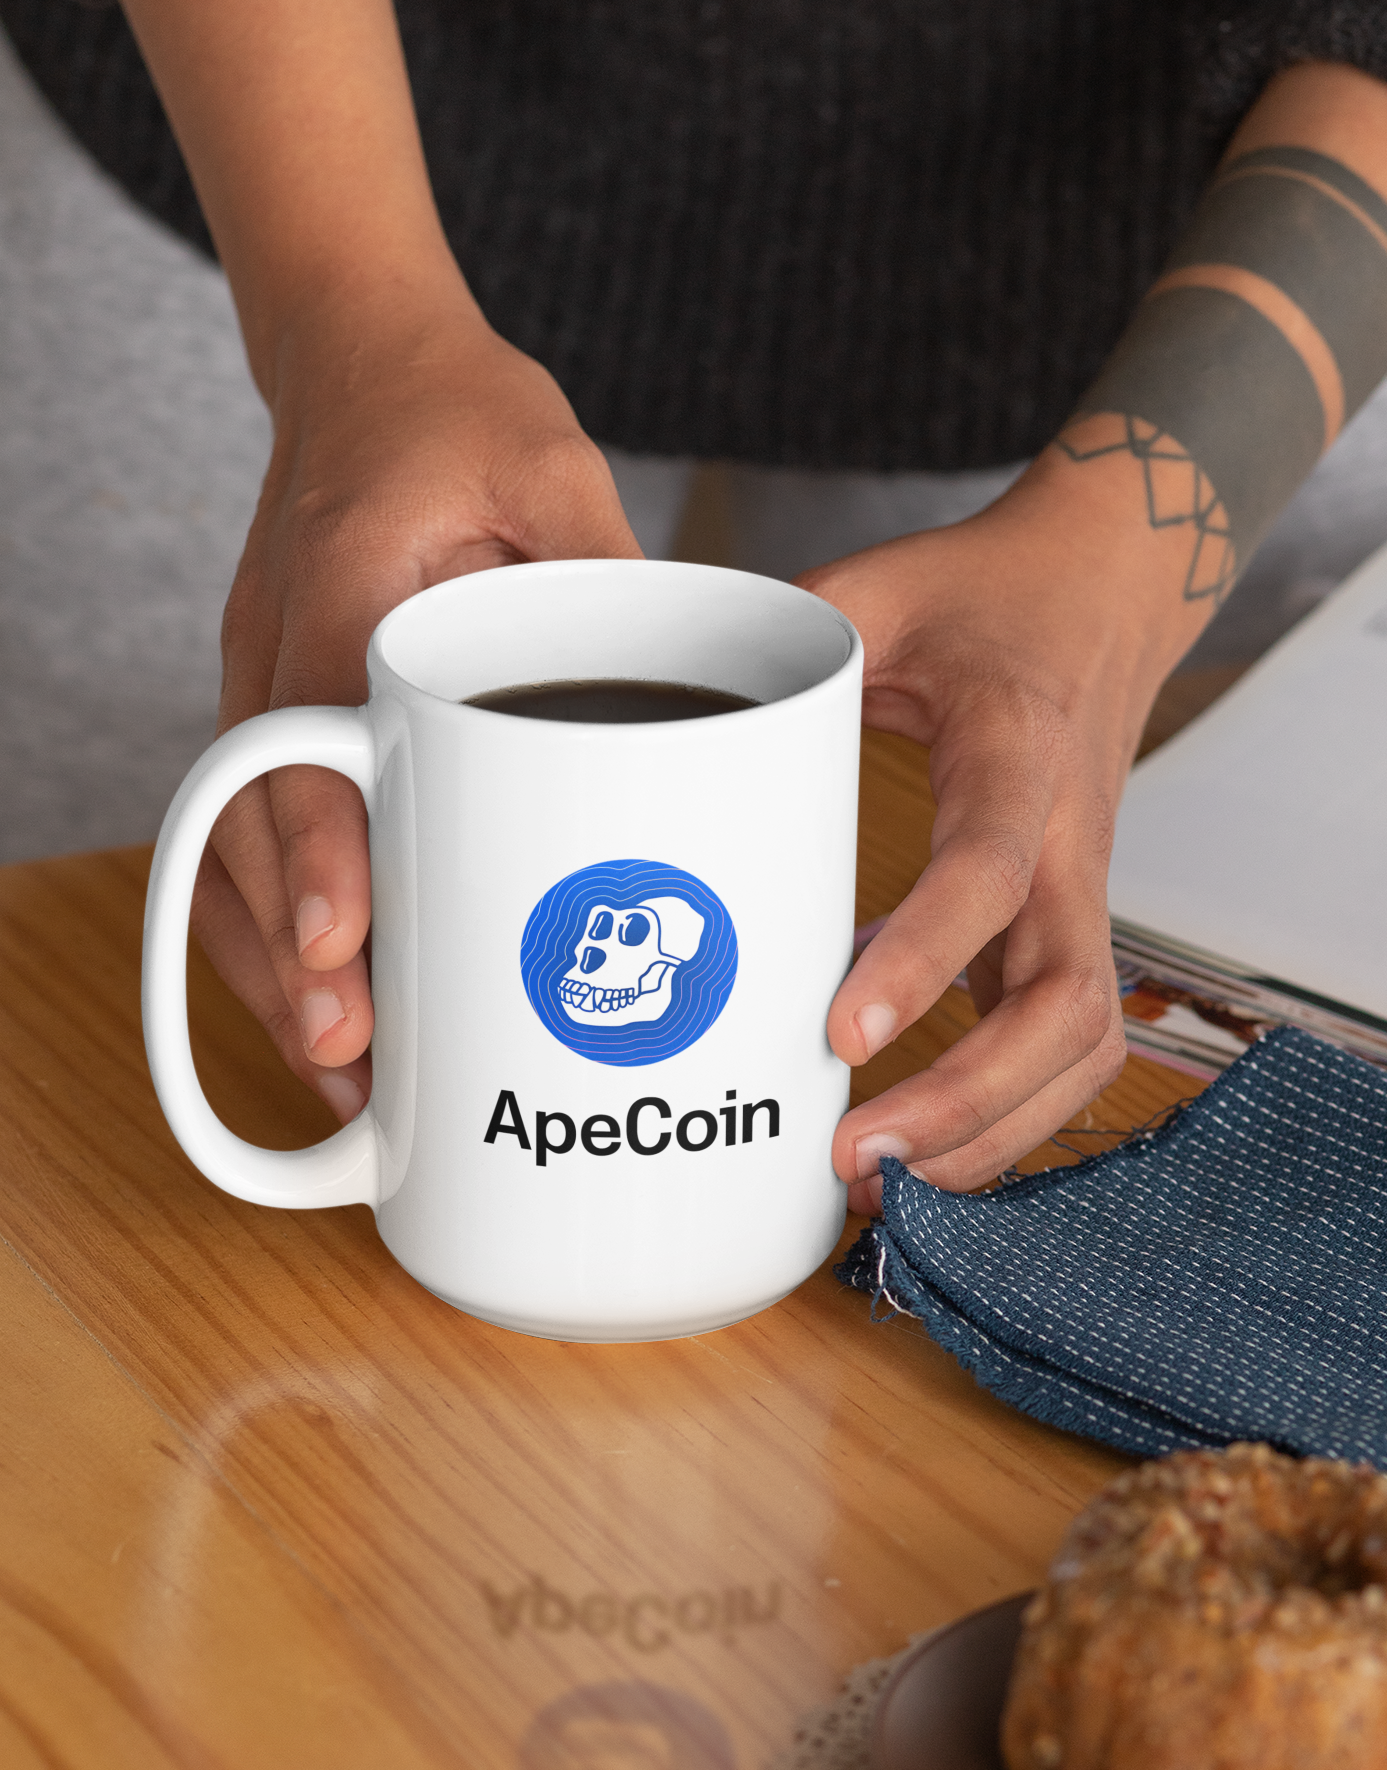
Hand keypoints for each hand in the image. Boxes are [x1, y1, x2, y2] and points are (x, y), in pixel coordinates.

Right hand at [195, 297, 638, 1121]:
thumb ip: (608, 566)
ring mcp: (261, 687)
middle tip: (350, 1058)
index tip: (341, 941)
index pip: (306, 733)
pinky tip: (338, 1004)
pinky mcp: (280, 714)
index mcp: (339, 587)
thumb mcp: (552, 460)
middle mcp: (274, 651)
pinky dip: (280, 927)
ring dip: (273, 967)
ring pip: (231, 849)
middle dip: (288, 954)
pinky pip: (254, 837)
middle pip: (246, 826)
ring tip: (345, 1078)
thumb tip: (698, 692)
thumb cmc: (455, 409)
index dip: (316, 845)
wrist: (360, 359)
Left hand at [805, 458, 1187, 1200]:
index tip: (840, 1033)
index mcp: (1018, 755)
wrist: (1109, 588)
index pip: (989, 875)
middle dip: (970, 1100)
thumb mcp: (881, 586)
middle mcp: (1069, 844)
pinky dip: (1008, 1116)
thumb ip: (784, 638)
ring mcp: (1081, 895)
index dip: (924, 959)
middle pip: (1065, 1005)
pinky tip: (922, 1148)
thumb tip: (661, 689)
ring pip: (1082, 1046)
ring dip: (995, 1130)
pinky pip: (1066, 1045)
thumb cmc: (992, 594)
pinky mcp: (1067, 927)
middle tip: (855, 1157)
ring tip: (883, 1183)